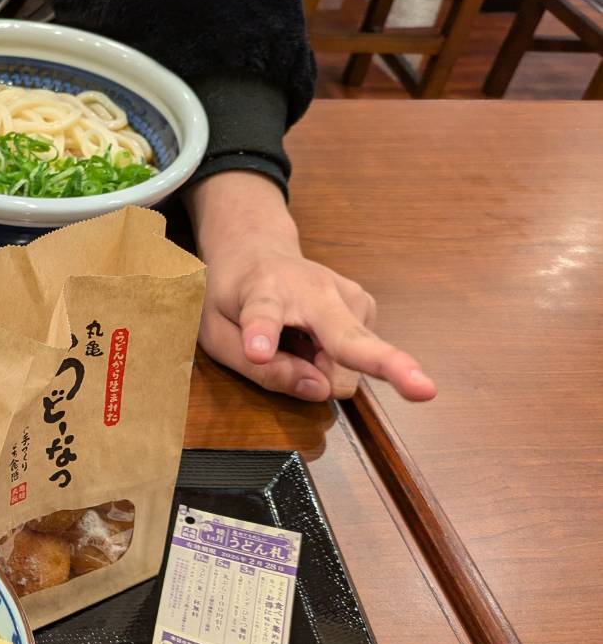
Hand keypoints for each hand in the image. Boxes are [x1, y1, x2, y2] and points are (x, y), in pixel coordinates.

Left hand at [186, 171, 435, 401]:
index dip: (261, 334)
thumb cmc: (232, 297)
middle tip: (423, 389)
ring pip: (350, 364)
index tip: (257, 350)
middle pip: (351, 339)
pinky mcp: (366, 306)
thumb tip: (318, 391)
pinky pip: (353, 359)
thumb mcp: (218, 337)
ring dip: (322, 369)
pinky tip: (311, 337)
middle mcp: (315, 290)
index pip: (262, 315)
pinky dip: (331, 360)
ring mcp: (349, 296)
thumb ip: (259, 370)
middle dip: (385, 364)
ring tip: (294, 342)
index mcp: (261, 292)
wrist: (258, 252)